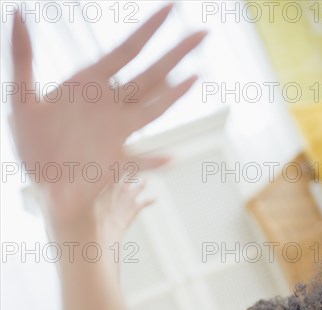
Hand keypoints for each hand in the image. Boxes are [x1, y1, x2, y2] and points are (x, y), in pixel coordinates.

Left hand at [10, 4, 205, 230]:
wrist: (40, 181)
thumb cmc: (31, 142)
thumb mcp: (21, 99)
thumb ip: (20, 57)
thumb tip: (17, 13)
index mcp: (90, 85)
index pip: (127, 50)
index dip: (150, 28)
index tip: (173, 8)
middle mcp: (111, 106)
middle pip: (152, 74)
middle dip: (177, 53)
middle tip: (204, 33)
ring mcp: (118, 133)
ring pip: (154, 108)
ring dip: (176, 93)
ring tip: (198, 76)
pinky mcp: (117, 161)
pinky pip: (142, 160)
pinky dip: (157, 161)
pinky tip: (173, 158)